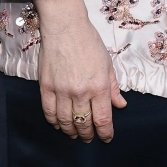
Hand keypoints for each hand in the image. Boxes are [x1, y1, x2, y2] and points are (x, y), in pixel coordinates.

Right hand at [35, 0, 126, 142]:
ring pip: (65, 123)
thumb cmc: (89, 42)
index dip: (105, 133)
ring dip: (71, 132)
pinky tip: (59, 124)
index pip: (102, 120)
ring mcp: (61, 91)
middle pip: (84, 124)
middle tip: (90, 138)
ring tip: (75, 134)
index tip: (106, 138)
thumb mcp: (108, 63)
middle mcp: (80, 93)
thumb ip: (113, 87)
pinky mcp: (46, 88)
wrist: (65, 28)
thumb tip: (120, 105)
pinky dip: (54, 122)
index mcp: (99, 86)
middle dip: (88, 135)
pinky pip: (49, 113)